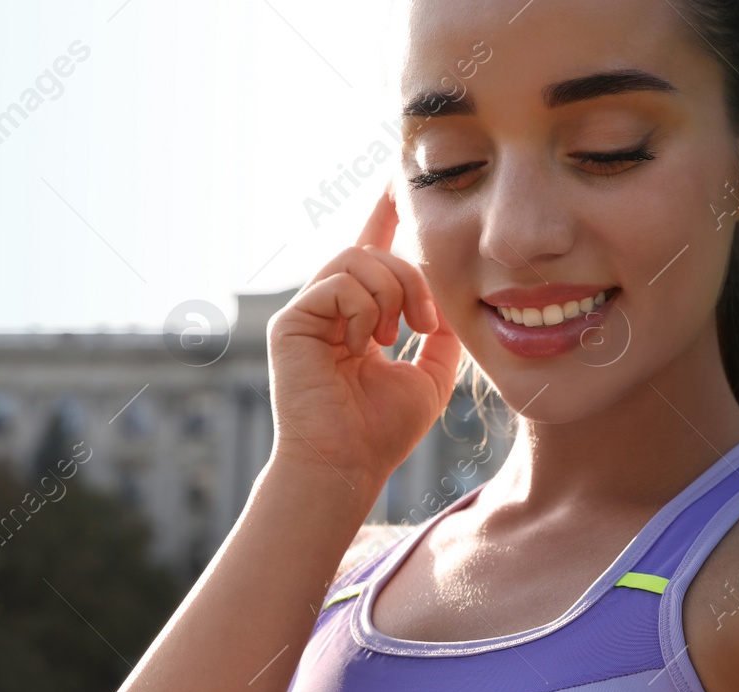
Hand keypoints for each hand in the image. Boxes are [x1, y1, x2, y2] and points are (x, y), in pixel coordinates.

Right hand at [266, 178, 461, 485]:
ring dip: (390, 293)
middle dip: (411, 277)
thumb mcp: (431, 374)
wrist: (347, 465)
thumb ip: (440, 332)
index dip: (385, 214)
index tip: (398, 179)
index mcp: (357, 318)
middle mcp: (329, 309)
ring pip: (357, 260)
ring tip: (392, 336)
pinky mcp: (290, 322)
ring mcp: (306, 313)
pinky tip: (362, 345)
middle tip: (423, 323)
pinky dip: (362, 310)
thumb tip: (448, 297)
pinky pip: (338, 282)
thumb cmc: (382, 432)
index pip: (372, 252)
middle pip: (374, 253)